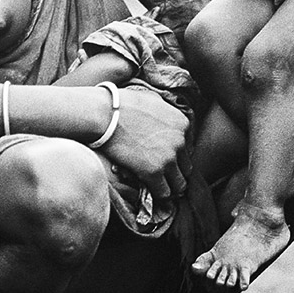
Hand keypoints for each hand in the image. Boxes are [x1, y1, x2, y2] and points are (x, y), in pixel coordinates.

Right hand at [103, 86, 191, 201]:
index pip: (188, 148)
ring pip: (179, 184)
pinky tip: (148, 190)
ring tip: (157, 186)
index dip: (176, 155)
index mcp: (182, 123)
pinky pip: (164, 192)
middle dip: (174, 172)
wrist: (105, 114)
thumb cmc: (122, 104)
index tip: (164, 158)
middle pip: (186, 167)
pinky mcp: (153, 172)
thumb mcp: (152, 98)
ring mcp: (168, 158)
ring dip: (169, 186)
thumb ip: (164, 109)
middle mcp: (180, 141)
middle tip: (161, 175)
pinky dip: (157, 193)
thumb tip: (162, 112)